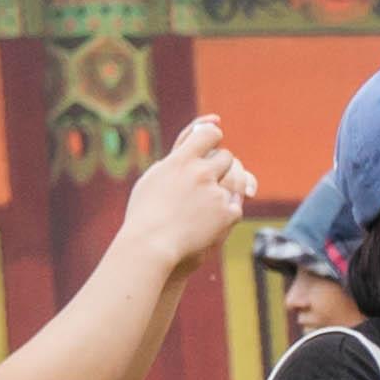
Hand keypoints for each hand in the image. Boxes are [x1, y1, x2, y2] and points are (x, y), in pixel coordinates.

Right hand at [121, 115, 256, 267]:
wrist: (150, 245)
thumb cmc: (143, 215)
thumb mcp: (151, 180)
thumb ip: (172, 163)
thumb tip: (186, 151)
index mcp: (180, 161)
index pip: (208, 134)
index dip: (213, 135)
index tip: (213, 140)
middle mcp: (200, 173)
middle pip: (226, 157)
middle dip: (220, 166)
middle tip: (209, 179)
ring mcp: (215, 193)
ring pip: (235, 181)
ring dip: (225, 188)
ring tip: (208, 202)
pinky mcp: (226, 213)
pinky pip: (236, 206)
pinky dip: (226, 213)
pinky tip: (210, 221)